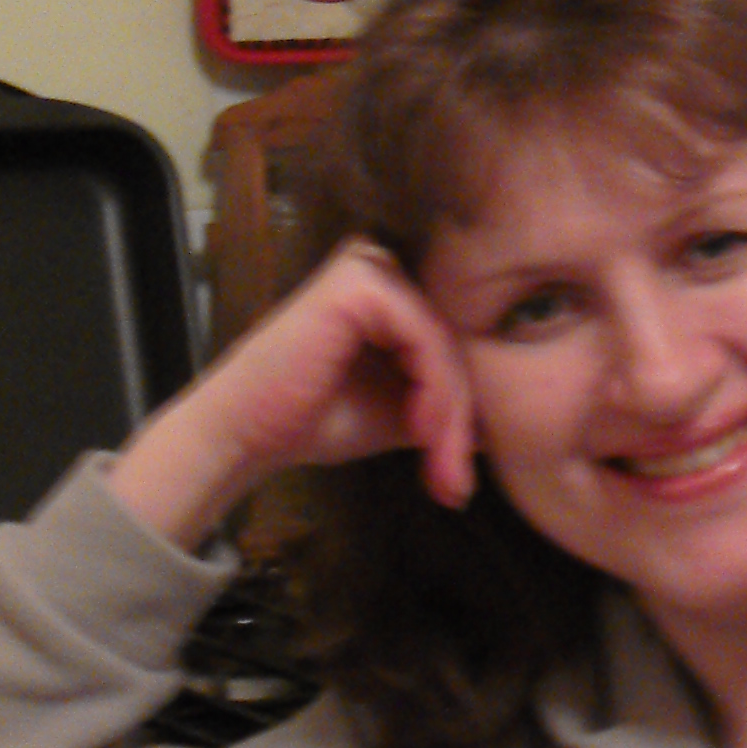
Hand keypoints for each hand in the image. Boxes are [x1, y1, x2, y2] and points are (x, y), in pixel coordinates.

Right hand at [108, 242, 476, 548]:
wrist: (245, 433)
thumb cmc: (312, 419)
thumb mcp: (400, 411)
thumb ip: (446, 406)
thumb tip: (501, 424)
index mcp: (391, 291)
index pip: (454, 344)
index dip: (464, 411)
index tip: (456, 473)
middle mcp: (381, 267)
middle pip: (455, 344)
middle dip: (460, 419)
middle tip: (453, 480)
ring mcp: (369, 267)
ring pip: (446, 345)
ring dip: (450, 413)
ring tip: (439, 466)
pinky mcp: (358, 281)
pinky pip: (424, 337)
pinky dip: (433, 390)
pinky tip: (419, 429)